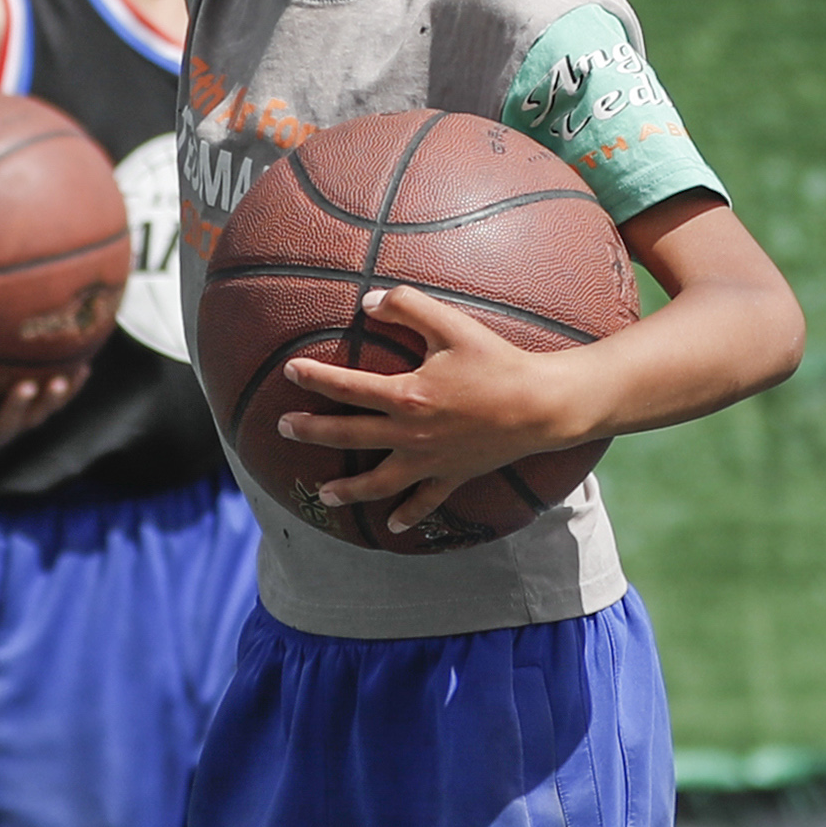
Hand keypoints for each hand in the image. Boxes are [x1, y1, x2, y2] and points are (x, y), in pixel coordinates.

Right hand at [0, 373, 84, 455]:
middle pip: (9, 423)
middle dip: (18, 406)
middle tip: (27, 387)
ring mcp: (18, 424)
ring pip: (37, 416)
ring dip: (51, 400)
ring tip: (62, 381)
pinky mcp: (35, 415)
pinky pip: (55, 404)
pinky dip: (70, 389)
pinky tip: (84, 368)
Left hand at [272, 286, 591, 537]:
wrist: (541, 405)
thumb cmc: (498, 361)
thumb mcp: (452, 324)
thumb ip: (408, 306)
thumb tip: (368, 301)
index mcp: (406, 395)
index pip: (347, 386)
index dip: (315, 377)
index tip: (291, 370)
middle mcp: (411, 434)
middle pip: (350, 435)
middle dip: (312, 431)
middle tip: (284, 427)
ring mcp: (430, 459)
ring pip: (380, 481)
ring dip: (349, 489)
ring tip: (325, 494)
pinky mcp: (453, 474)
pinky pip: (426, 501)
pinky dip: (409, 514)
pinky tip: (393, 525)